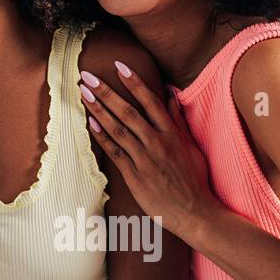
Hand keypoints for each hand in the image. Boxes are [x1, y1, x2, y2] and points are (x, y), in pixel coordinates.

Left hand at [79, 60, 215, 238]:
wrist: (195, 213)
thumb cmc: (194, 179)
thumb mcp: (190, 146)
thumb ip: (177, 119)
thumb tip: (171, 94)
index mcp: (172, 134)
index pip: (151, 102)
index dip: (134, 83)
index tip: (118, 66)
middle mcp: (158, 143)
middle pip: (129, 112)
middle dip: (107, 92)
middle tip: (88, 77)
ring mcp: (145, 160)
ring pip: (118, 130)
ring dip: (99, 110)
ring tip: (83, 94)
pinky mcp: (135, 176)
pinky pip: (116, 153)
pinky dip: (103, 137)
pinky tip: (90, 124)